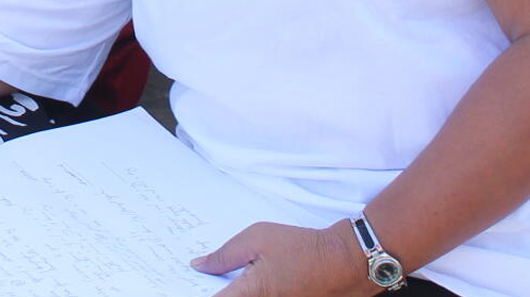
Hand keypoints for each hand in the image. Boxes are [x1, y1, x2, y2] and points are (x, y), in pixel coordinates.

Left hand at [193, 220, 372, 296]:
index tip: (182, 286)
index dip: (197, 291)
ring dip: (236, 291)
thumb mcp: (256, 238)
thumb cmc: (303, 247)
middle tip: (207, 278)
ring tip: (230, 280)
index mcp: (253, 292)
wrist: (347, 261)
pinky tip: (249, 283)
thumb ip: (224, 255)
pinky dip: (253, 292)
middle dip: (219, 290)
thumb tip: (198, 266)